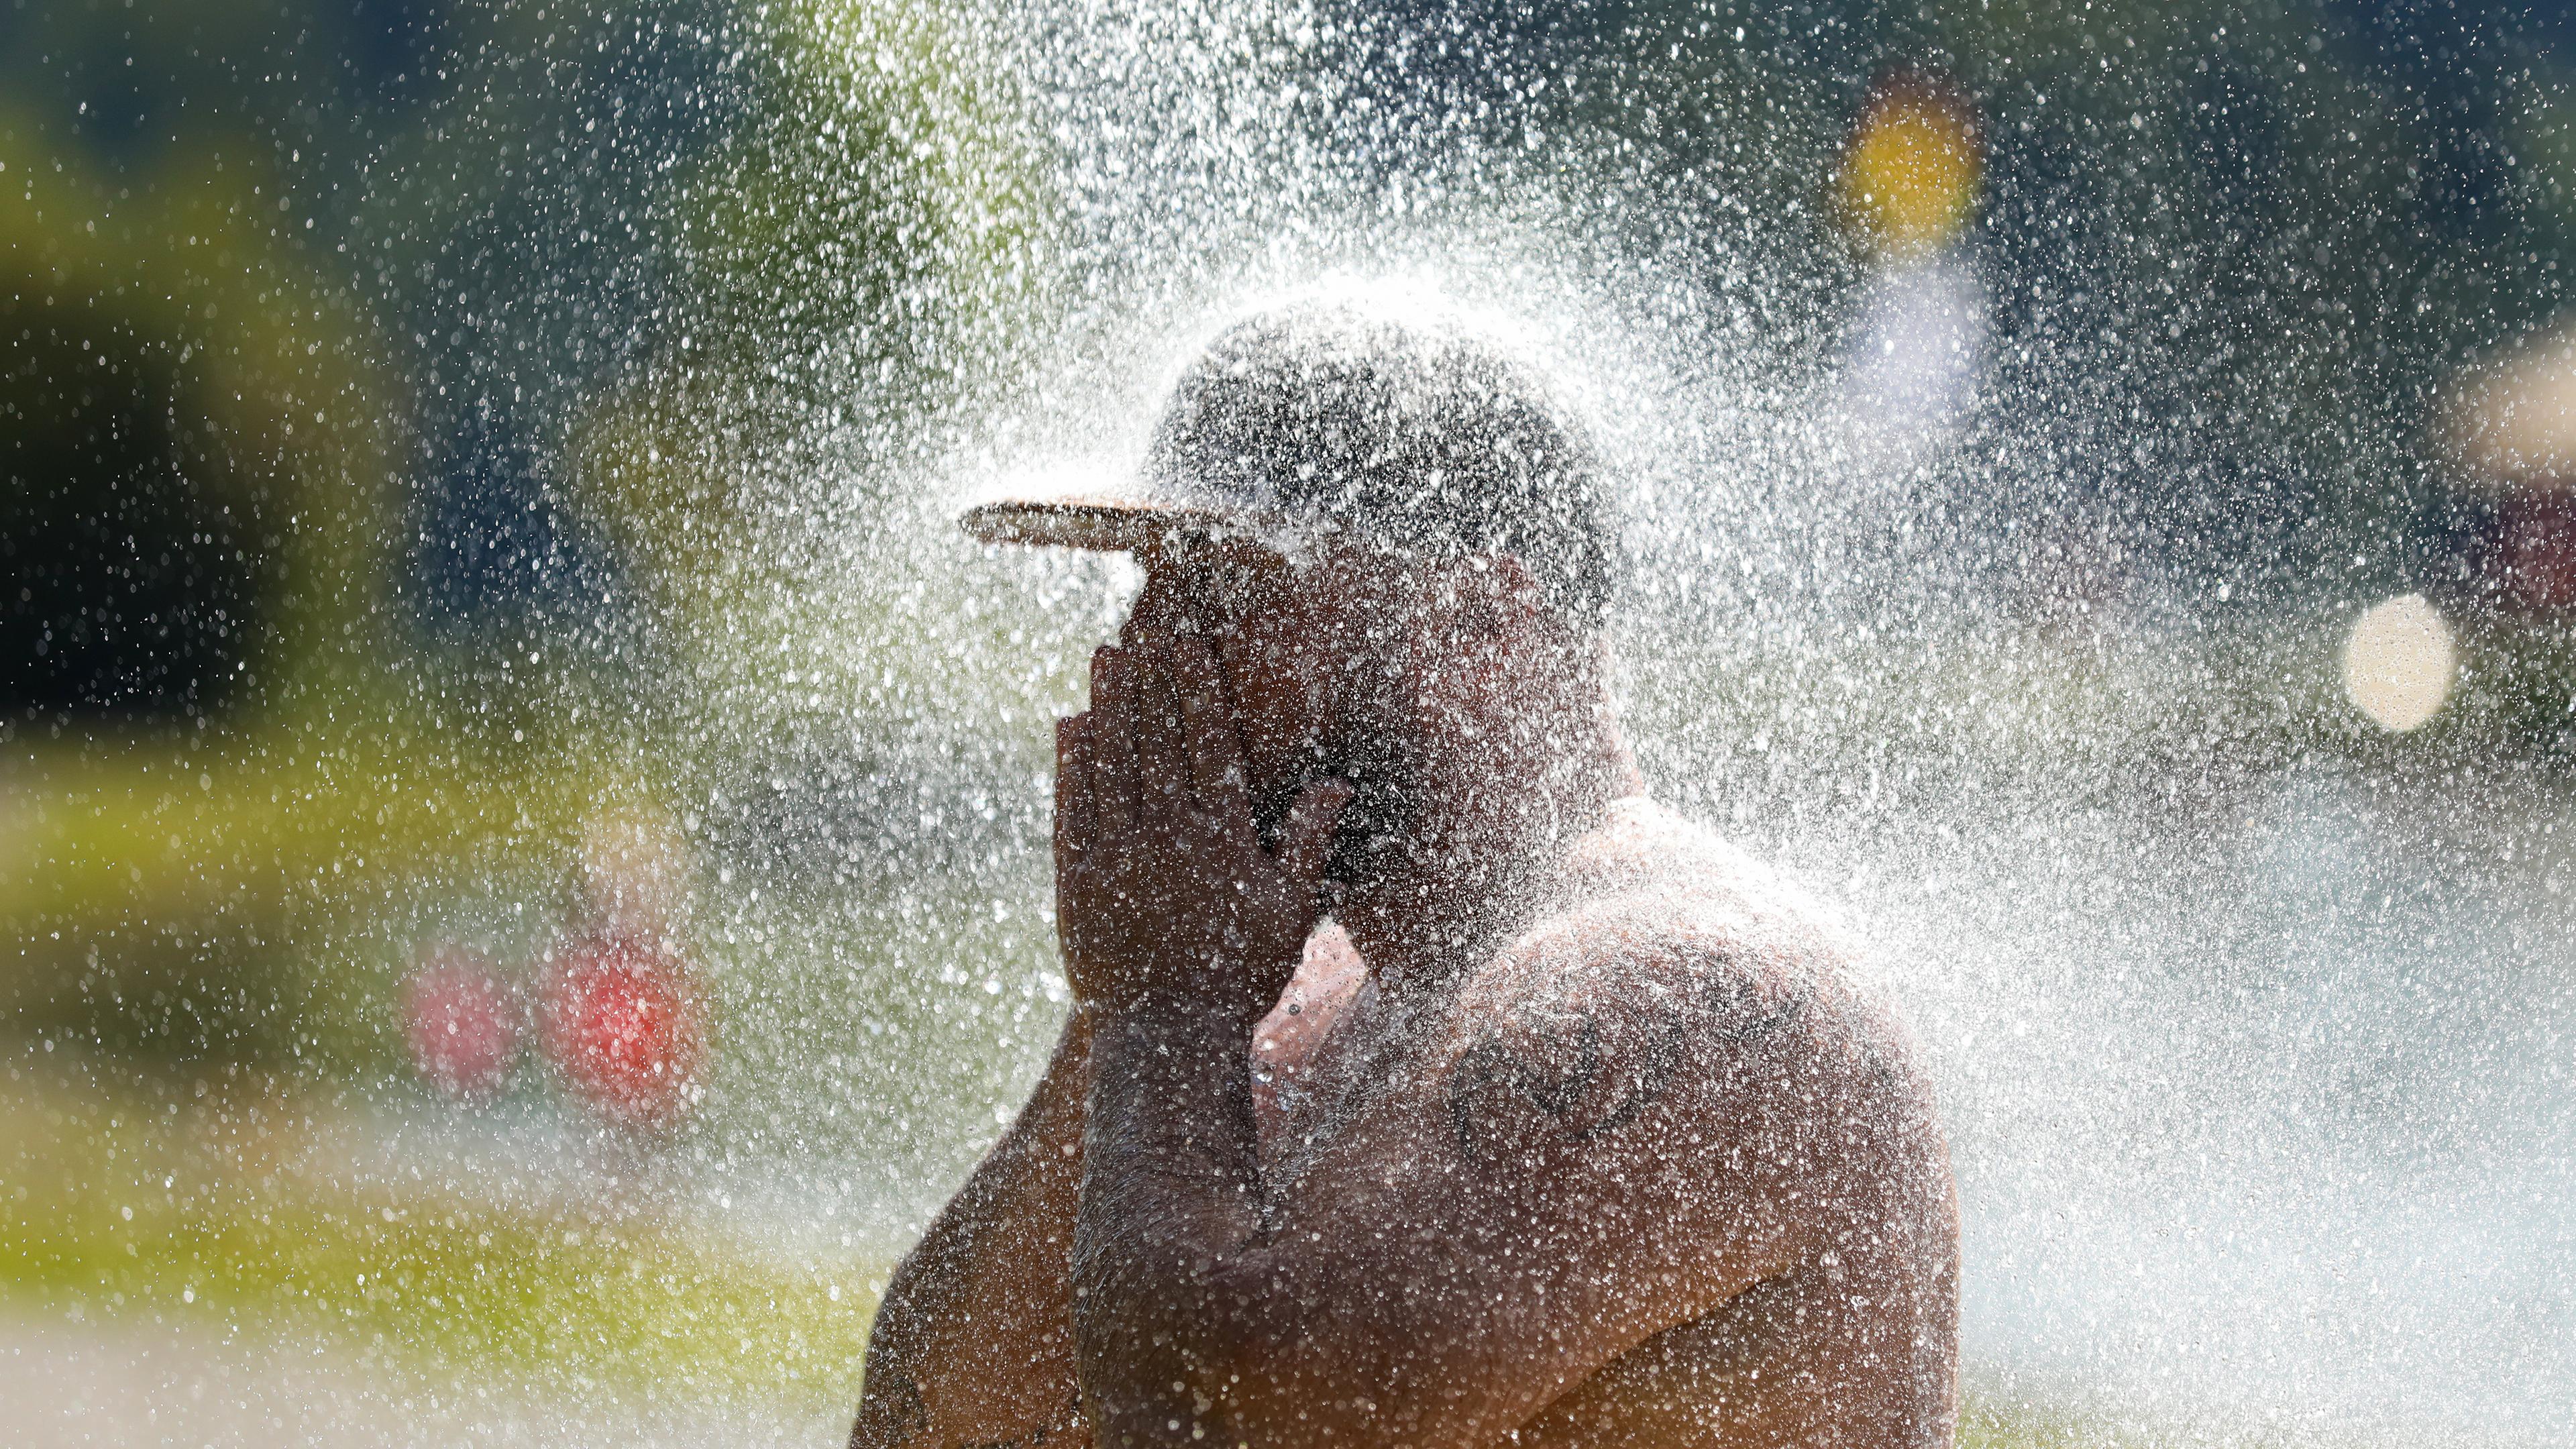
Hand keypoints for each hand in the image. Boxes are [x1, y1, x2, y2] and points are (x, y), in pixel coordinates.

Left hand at [1054, 628, 1350, 1026]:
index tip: (1188, 642)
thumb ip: (1308, 838)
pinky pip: (1074, 806)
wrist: (1167, 1039)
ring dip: (1109, 704)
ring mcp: (1118, 854)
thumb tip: (1337, 781)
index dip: (1196, 686)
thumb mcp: (1291, 908)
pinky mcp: (1078, 880)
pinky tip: (1072, 726)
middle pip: (1156, 738)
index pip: (1208, 742)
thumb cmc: (1241, 977)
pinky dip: (1072, 762)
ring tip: (1106, 659)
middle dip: (1148, 679)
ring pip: (1112, 761)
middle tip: (1140, 630)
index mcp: (1221, 836)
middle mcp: (1167, 834)